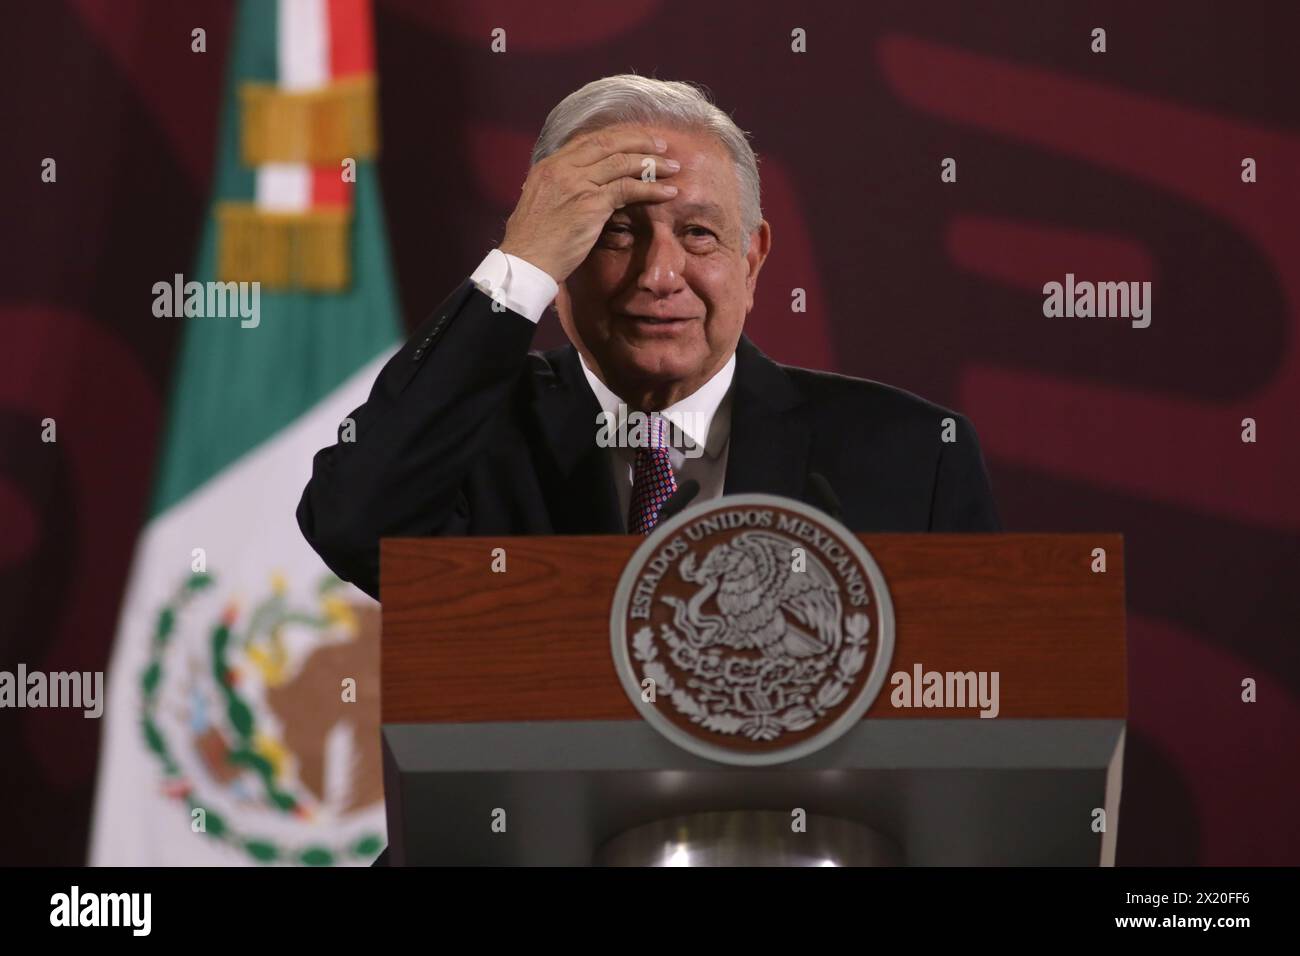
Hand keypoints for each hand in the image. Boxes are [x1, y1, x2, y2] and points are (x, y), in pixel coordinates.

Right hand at [498, 130, 680, 282]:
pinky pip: (628, 189)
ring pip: (622, 163)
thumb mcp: (540, 202)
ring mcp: (577, 184)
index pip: (589, 140)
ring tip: (672, 168)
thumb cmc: (532, 241)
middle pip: (608, 143)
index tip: (637, 140)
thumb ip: (560, 187)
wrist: (525, 261)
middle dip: (639, 141)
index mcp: (549, 165)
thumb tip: (579, 186)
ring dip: (652, 164)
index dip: (617, 138)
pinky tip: (668, 193)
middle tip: (662, 146)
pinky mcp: (590, 204)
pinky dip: (651, 190)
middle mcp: (563, 168)